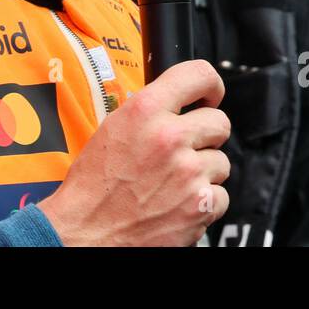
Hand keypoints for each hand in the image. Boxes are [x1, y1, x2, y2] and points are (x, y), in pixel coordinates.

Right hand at [38, 59, 230, 245]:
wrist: (86, 233)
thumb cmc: (94, 186)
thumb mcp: (112, 129)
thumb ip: (148, 111)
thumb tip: (176, 102)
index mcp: (145, 111)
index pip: (198, 75)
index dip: (210, 86)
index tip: (210, 96)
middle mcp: (170, 137)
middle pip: (219, 123)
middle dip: (205, 136)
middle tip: (185, 149)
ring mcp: (188, 173)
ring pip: (221, 162)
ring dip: (203, 171)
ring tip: (173, 182)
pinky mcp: (199, 206)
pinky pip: (220, 195)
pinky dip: (204, 202)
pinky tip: (178, 202)